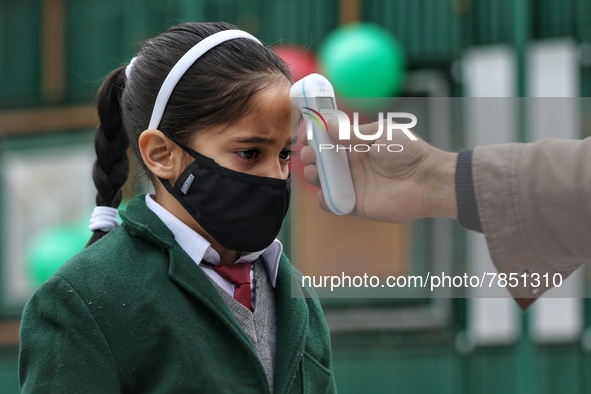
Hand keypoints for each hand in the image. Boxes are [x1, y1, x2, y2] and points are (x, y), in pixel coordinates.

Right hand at [300, 120, 457, 222]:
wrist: (427, 180)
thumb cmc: (408, 152)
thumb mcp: (379, 134)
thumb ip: (352, 134)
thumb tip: (327, 126)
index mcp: (357, 145)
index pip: (329, 140)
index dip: (315, 137)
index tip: (306, 134)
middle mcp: (352, 164)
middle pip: (321, 161)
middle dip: (310, 156)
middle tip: (309, 154)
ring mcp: (353, 184)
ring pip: (324, 181)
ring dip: (314, 176)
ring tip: (315, 172)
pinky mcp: (356, 204)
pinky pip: (334, 203)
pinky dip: (326, 199)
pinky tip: (326, 192)